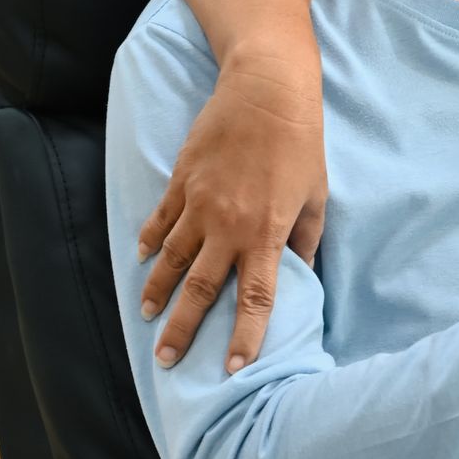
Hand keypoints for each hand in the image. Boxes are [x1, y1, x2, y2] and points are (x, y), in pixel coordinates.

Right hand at [139, 43, 327, 374]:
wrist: (267, 90)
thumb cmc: (300, 144)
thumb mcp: (317, 196)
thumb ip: (306, 240)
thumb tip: (301, 274)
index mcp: (265, 233)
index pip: (254, 298)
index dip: (244, 336)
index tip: (234, 368)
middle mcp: (228, 226)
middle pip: (200, 290)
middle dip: (182, 329)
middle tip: (166, 360)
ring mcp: (199, 204)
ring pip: (170, 259)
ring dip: (157, 291)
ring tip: (147, 316)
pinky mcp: (181, 181)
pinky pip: (160, 220)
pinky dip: (149, 242)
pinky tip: (141, 258)